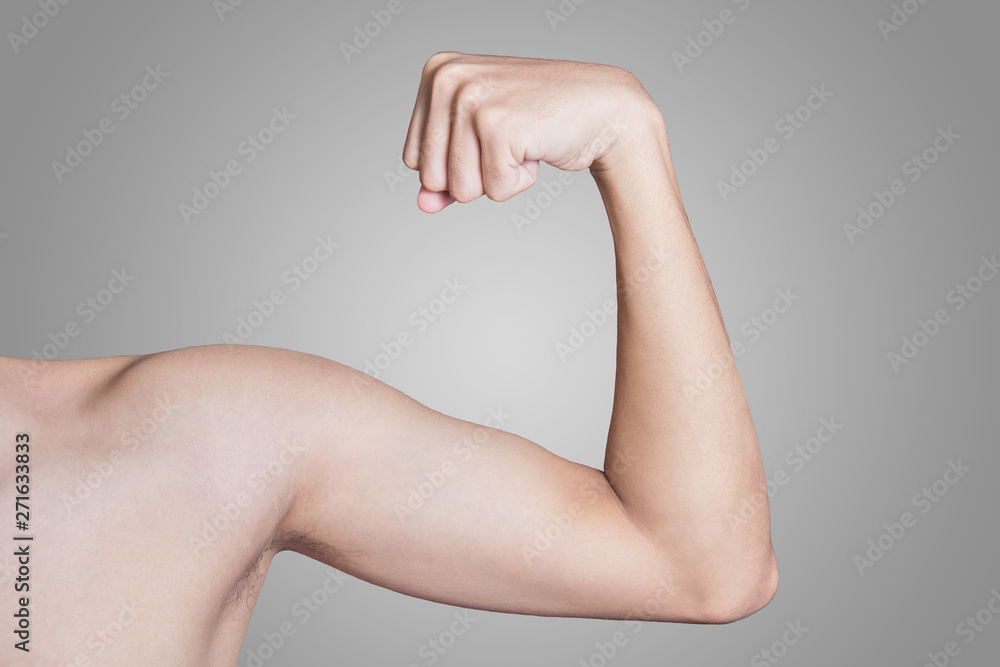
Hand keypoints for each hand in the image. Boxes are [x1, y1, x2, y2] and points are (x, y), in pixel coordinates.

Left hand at [402, 52, 657, 212]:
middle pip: (433, 178)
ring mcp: (472, 100)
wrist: (603, 107)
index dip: (455, 166)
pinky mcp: (498, 126)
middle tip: (510, 140)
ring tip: (523, 143)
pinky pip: (495, 191)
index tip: (488, 136)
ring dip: (498, 179)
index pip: (414, 160)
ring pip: (461, 190)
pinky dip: (520, 182)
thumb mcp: (480, 142)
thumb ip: (445, 173)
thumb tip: (423, 205)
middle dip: (475, 175)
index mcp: (436, 73)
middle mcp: (448, 79)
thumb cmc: (539, 121)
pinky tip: (536, 148)